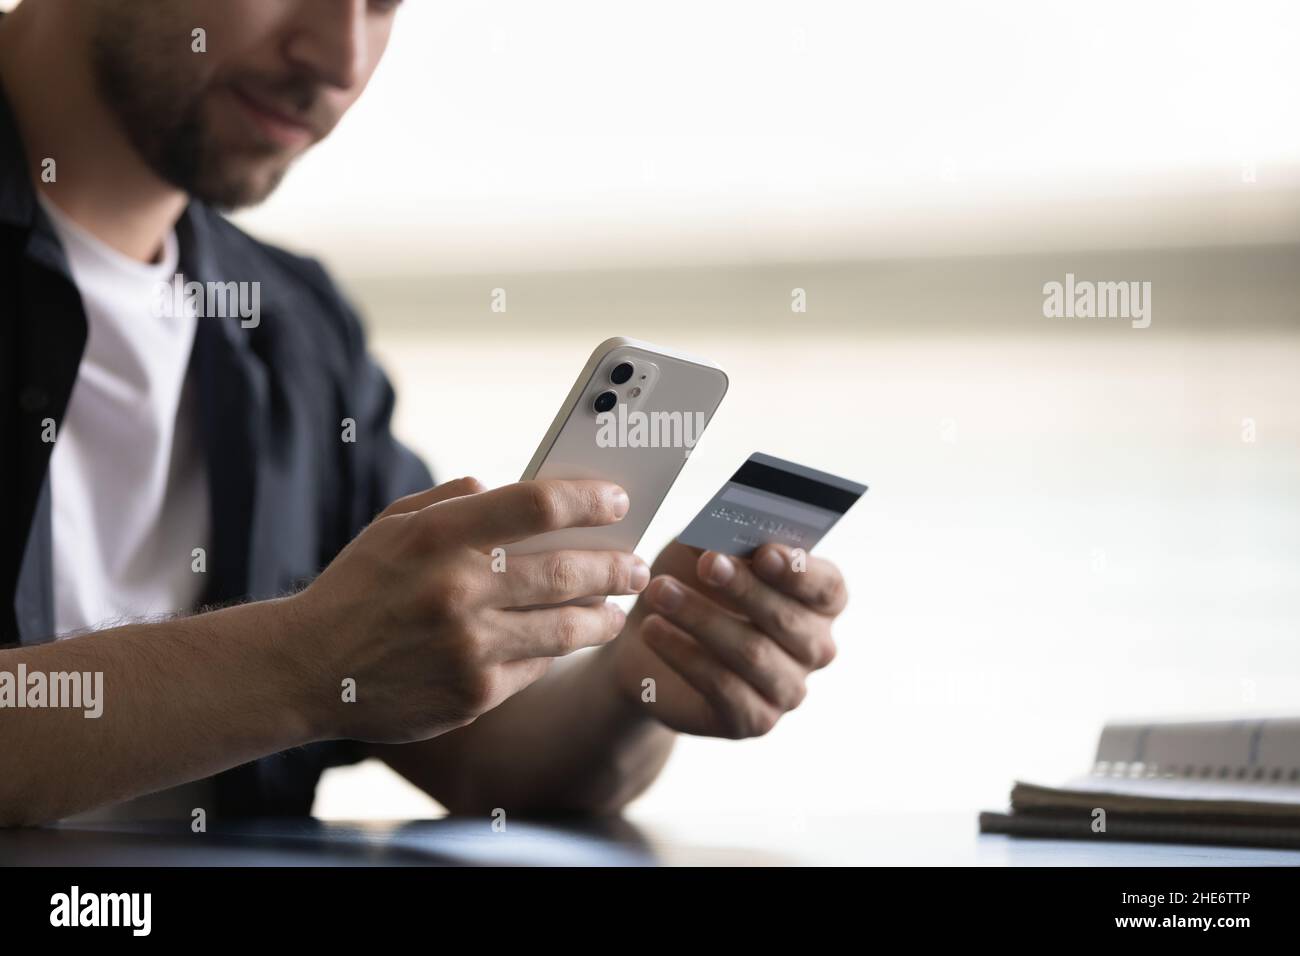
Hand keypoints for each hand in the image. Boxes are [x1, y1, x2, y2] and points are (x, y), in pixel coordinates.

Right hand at [286, 477, 648, 743]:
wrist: (307, 669)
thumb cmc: (358, 588)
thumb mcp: (393, 525)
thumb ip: (453, 501)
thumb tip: (509, 488)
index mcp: (439, 535)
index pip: (537, 504)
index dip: (588, 500)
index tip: (617, 502)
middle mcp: (458, 588)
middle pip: (566, 570)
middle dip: (615, 566)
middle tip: (638, 564)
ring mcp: (469, 646)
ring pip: (566, 627)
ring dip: (604, 616)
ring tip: (619, 609)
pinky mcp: (474, 694)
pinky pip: (537, 666)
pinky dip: (557, 651)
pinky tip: (569, 639)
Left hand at [607, 540, 846, 738]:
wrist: (650, 644)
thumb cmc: (692, 585)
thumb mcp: (704, 554)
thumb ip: (722, 543)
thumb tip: (720, 537)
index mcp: (819, 601)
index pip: (827, 587)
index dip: (799, 570)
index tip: (765, 552)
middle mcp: (815, 648)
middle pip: (788, 619)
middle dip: (746, 589)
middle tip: (708, 563)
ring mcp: (789, 689)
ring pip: (753, 653)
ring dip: (703, 618)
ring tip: (660, 592)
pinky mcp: (755, 720)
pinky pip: (724, 687)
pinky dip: (685, 655)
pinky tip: (654, 630)